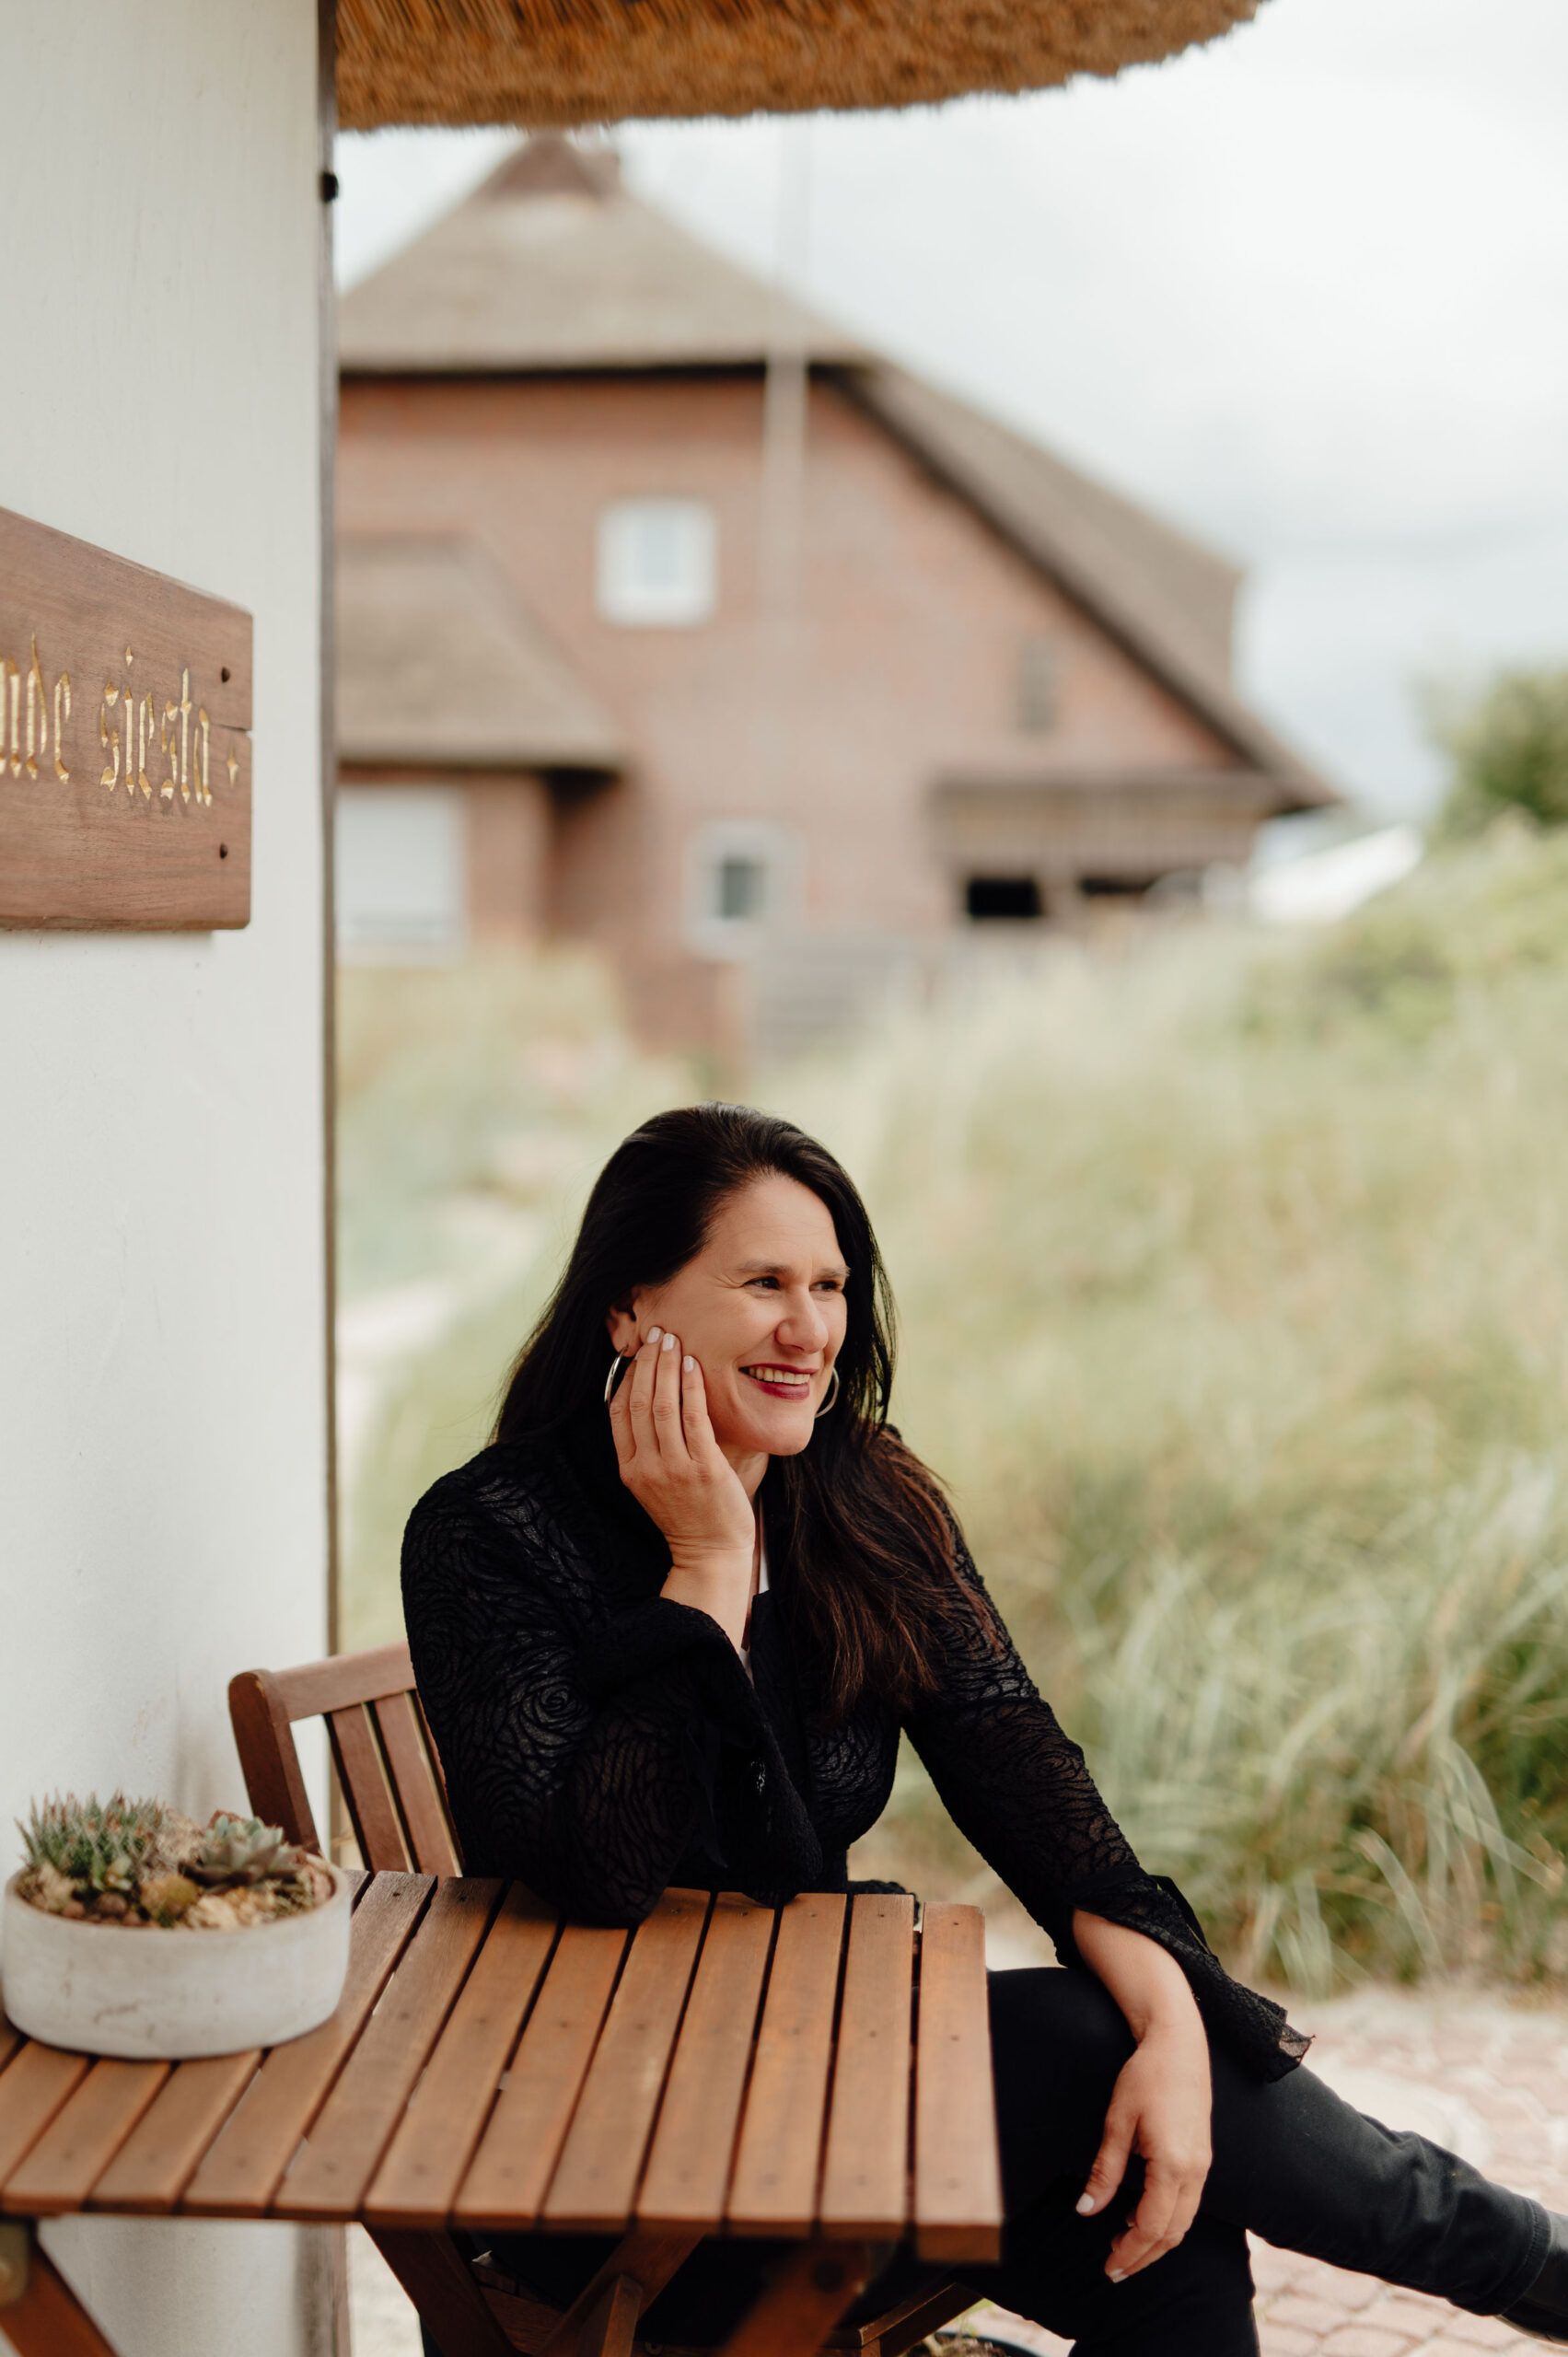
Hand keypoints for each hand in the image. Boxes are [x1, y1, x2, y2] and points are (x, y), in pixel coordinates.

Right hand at [608, 1328, 755, 1571]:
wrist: (711, 1553)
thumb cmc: (688, 1515)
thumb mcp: (654, 1484)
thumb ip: (649, 1449)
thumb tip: (650, 1403)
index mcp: (629, 1469)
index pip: (619, 1412)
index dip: (626, 1378)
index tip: (638, 1354)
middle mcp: (646, 1467)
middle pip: (638, 1402)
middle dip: (646, 1363)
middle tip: (656, 1335)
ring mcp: (674, 1468)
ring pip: (662, 1405)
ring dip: (666, 1367)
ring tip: (672, 1341)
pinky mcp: (703, 1468)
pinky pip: (693, 1418)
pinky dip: (690, 1387)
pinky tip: (692, 1365)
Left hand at [1076, 2023, 1212, 2280]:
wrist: (1179, 2044)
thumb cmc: (1144, 2077)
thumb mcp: (1117, 2122)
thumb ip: (1105, 2171)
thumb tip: (1087, 2210)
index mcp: (1173, 2166)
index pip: (1152, 2227)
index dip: (1130, 2253)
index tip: (1108, 2268)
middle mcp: (1195, 2172)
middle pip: (1172, 2233)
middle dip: (1144, 2256)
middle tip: (1113, 2270)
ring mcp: (1203, 2166)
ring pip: (1184, 2221)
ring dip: (1156, 2241)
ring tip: (1123, 2246)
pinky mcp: (1203, 2157)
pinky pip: (1188, 2203)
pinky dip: (1167, 2220)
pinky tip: (1141, 2216)